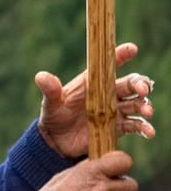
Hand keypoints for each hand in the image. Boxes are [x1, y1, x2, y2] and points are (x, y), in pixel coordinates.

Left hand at [35, 43, 154, 158]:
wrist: (56, 141)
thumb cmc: (54, 116)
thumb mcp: (50, 103)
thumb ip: (49, 90)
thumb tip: (41, 76)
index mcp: (93, 82)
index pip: (109, 64)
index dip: (121, 55)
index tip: (132, 49)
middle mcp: (108, 94)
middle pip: (130, 84)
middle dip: (140, 84)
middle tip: (142, 90)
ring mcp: (114, 110)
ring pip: (136, 103)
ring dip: (144, 105)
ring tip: (147, 112)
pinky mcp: (118, 128)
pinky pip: (135, 125)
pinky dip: (144, 127)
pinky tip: (148, 132)